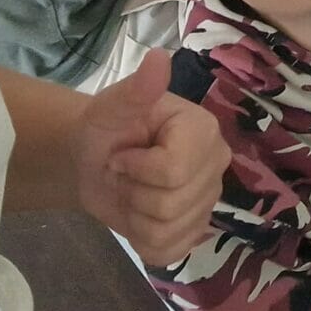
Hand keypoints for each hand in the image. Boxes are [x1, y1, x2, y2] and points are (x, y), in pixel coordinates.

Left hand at [73, 51, 229, 268]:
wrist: (93, 161)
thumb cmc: (105, 128)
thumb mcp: (111, 106)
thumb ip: (137, 88)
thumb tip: (159, 57)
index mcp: (203, 128)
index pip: (175, 170)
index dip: (137, 169)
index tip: (123, 154)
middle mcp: (217, 162)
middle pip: (172, 204)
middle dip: (134, 193)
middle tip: (126, 174)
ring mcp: (209, 199)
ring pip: (169, 231)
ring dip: (136, 217)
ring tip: (131, 193)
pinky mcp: (195, 230)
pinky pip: (169, 252)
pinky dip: (143, 241)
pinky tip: (139, 217)